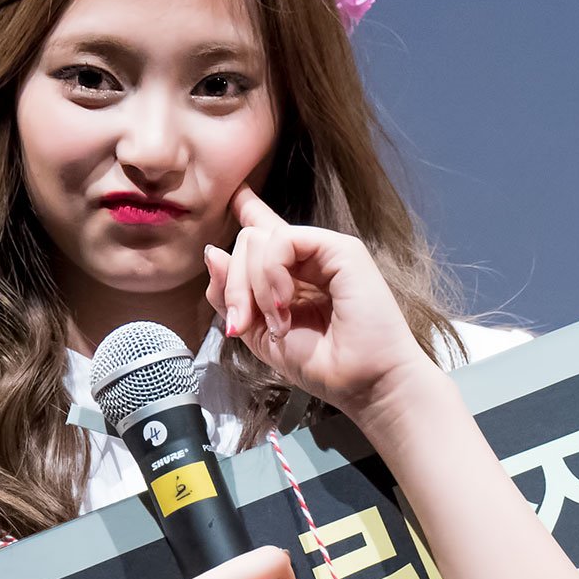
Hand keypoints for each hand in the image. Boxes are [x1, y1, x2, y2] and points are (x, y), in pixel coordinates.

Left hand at [205, 185, 435, 416]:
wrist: (365, 384)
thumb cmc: (323, 365)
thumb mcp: (259, 334)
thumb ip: (232, 297)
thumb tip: (213, 253)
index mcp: (292, 276)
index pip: (265, 231)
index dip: (248, 210)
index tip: (236, 193)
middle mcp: (308, 259)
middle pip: (247, 241)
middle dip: (234, 286)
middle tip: (243, 325)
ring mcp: (324, 251)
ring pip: (258, 239)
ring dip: (252, 286)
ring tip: (277, 322)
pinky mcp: (340, 249)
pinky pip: (282, 240)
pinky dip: (271, 273)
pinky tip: (283, 302)